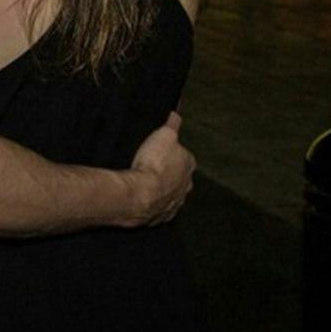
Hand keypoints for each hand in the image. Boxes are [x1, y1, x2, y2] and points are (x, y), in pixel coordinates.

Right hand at [127, 111, 194, 225]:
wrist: (140, 193)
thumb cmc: (153, 163)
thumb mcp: (164, 134)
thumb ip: (172, 125)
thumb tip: (176, 114)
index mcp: (189, 164)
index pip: (185, 156)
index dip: (173, 152)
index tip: (161, 150)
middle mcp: (187, 185)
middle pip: (180, 176)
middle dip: (169, 173)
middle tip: (152, 166)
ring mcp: (175, 203)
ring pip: (171, 194)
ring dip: (162, 189)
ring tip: (145, 183)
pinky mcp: (162, 216)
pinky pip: (159, 208)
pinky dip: (153, 203)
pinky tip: (142, 197)